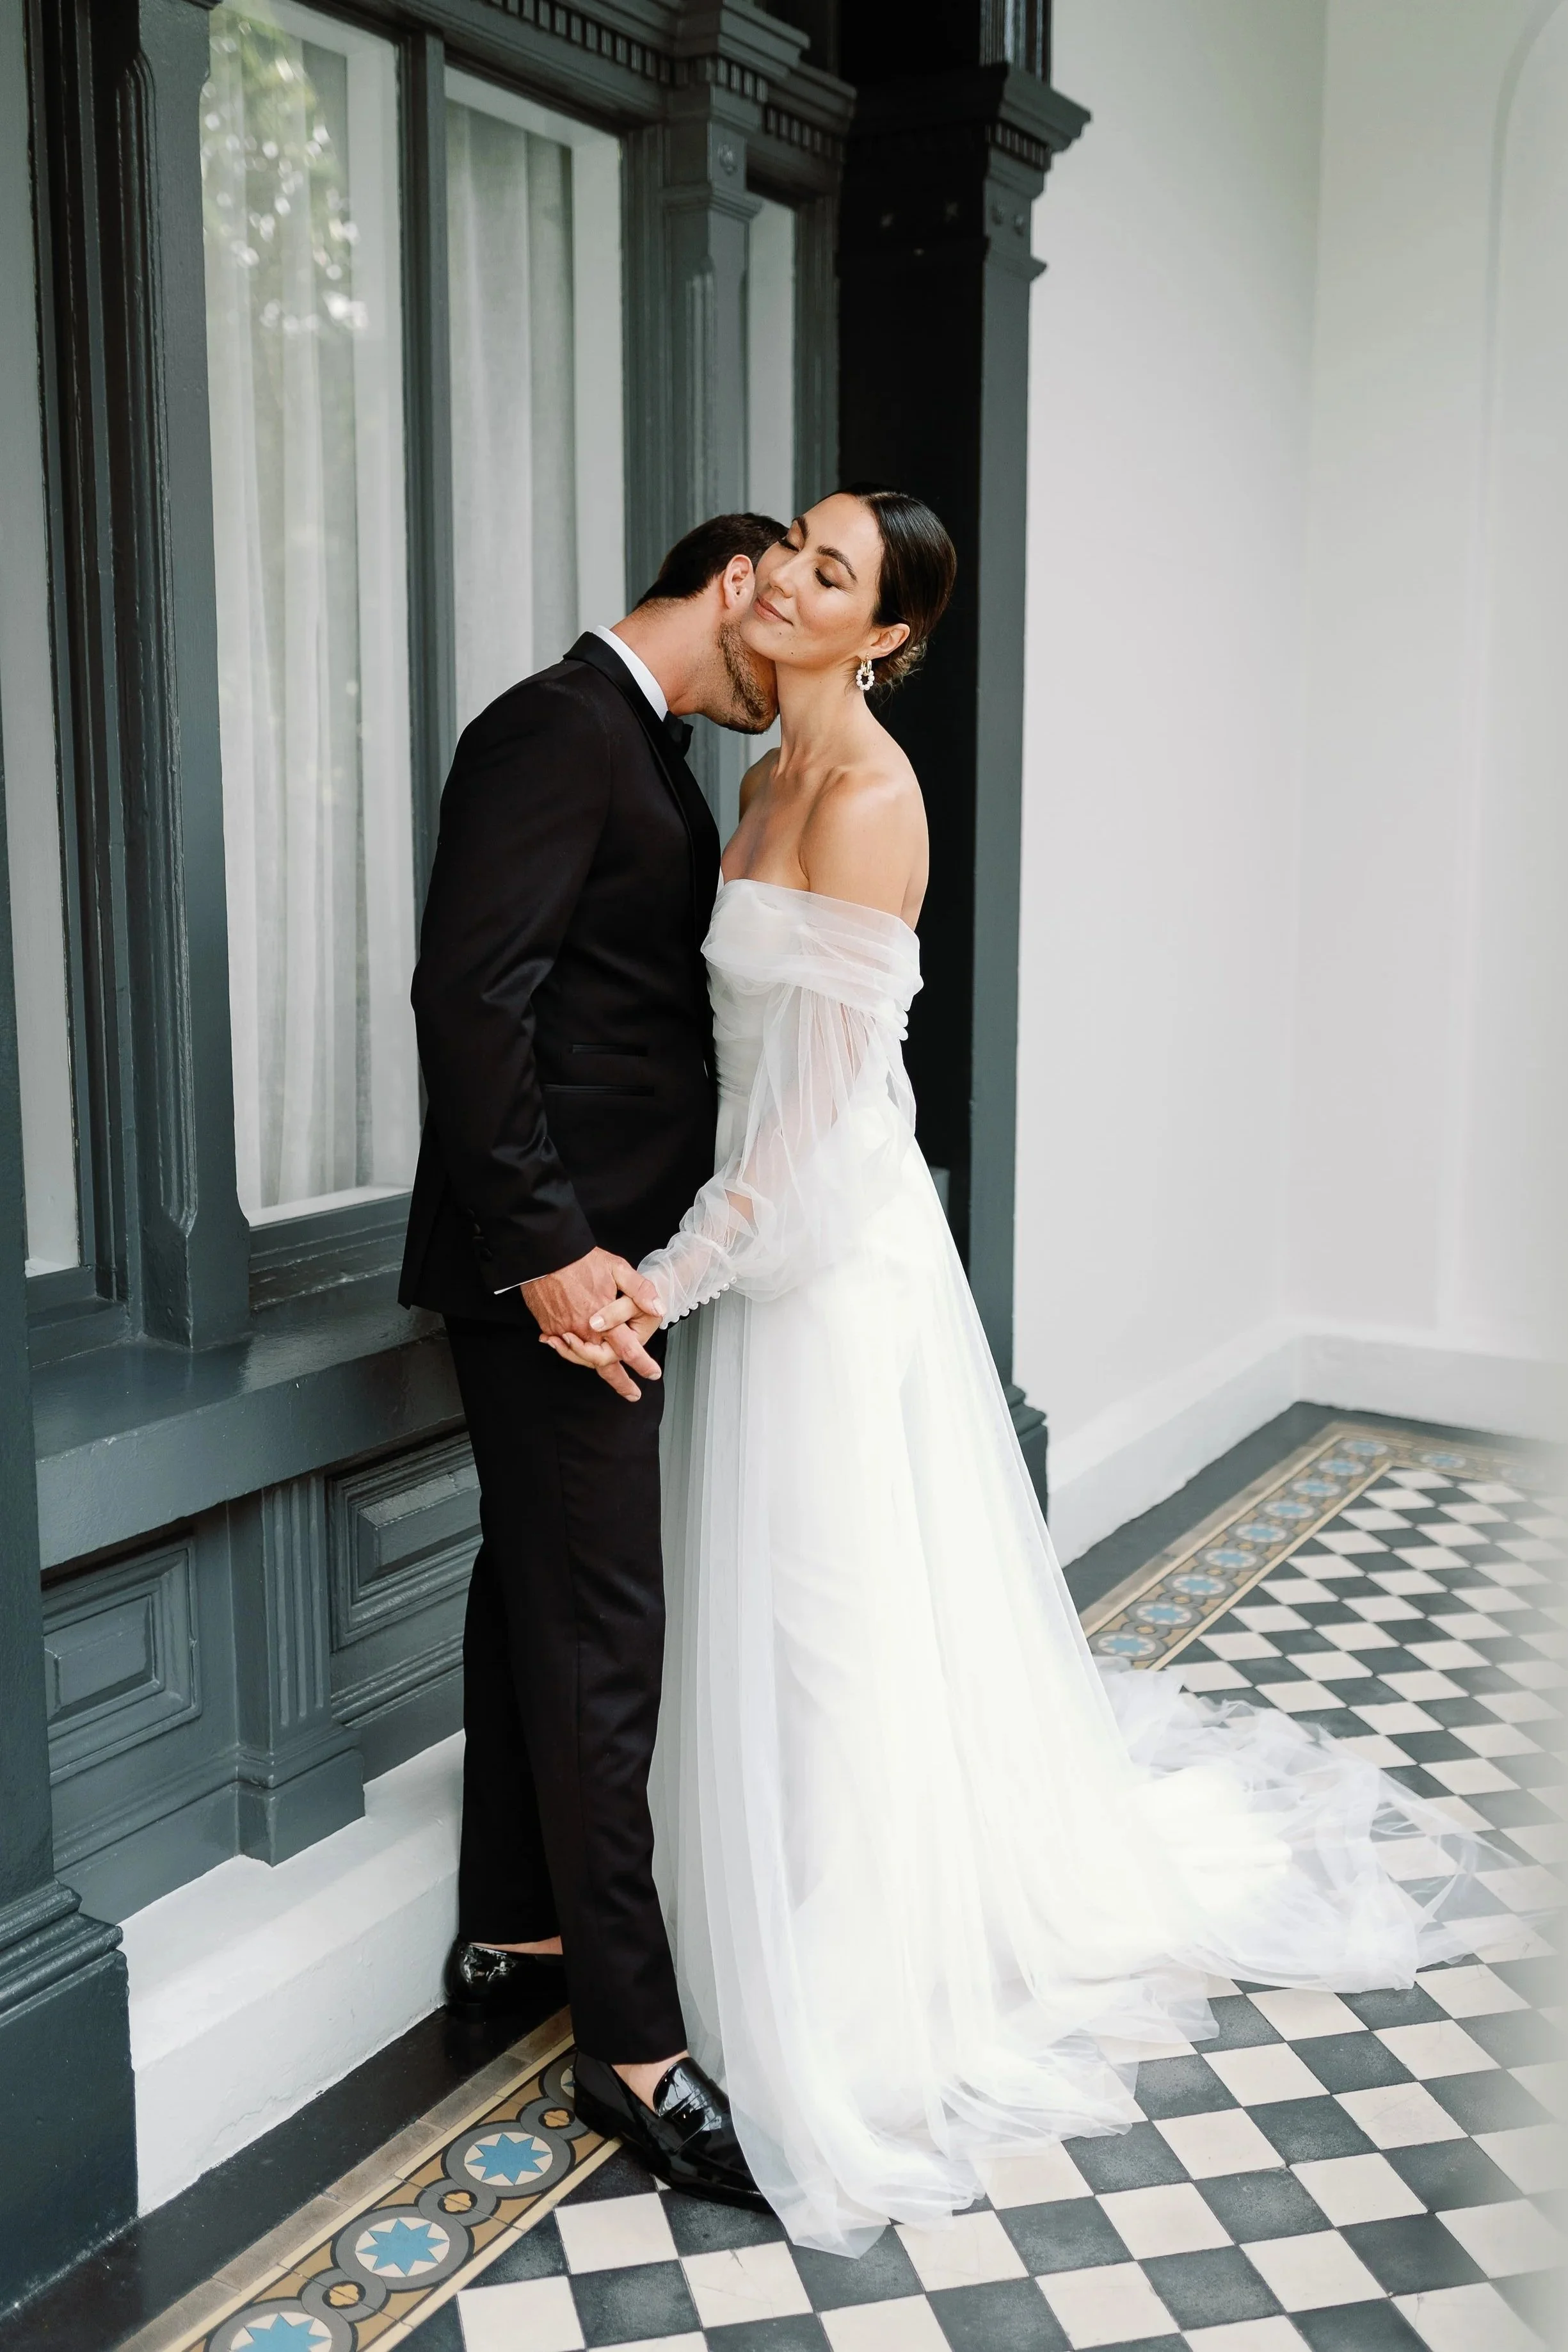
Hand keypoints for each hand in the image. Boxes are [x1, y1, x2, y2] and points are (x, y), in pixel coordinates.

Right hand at [523, 1249, 661, 1397]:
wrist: (546, 1254)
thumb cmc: (582, 1260)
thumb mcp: (618, 1268)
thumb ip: (640, 1290)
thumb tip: (658, 1308)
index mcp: (605, 1319)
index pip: (628, 1350)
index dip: (643, 1365)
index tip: (652, 1374)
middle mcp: (584, 1331)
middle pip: (604, 1364)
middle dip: (619, 1382)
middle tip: (631, 1393)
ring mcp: (564, 1331)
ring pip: (582, 1358)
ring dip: (594, 1366)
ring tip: (611, 1378)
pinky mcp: (549, 1327)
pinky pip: (562, 1346)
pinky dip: (568, 1350)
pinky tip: (574, 1349)